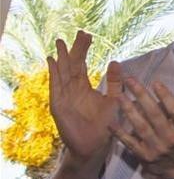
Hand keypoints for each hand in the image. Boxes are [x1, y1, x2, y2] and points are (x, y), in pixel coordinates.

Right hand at [47, 31, 123, 165]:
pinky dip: (54, 73)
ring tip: (60, 41)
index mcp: (83, 88)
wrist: (94, 146)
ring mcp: (64, 96)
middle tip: (79, 32)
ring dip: (62, 57)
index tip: (87, 35)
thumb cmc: (104, 126)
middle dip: (74, 49)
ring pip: (62, 72)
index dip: (84, 49)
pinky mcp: (59, 104)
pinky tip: (52, 61)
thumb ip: (115, 83)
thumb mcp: (113, 100)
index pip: (82, 64)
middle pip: (72, 64)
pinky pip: (56, 86)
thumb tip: (116, 61)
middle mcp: (72, 89)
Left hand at [110, 68, 173, 178]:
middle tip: (130, 80)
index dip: (166, 97)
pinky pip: (130, 143)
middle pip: (155, 116)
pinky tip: (110, 121)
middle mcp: (171, 138)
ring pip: (141, 127)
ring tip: (119, 96)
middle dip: (142, 97)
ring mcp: (157, 148)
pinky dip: (119, 133)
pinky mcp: (145, 156)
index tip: (155, 82)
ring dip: (129, 111)